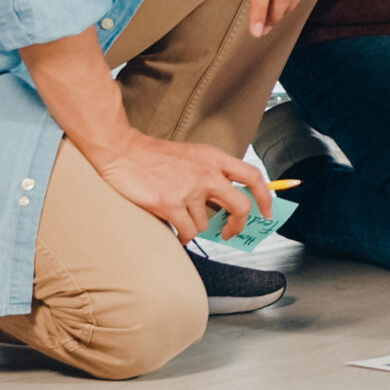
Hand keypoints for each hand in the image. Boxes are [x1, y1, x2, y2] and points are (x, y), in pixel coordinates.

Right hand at [93, 131, 271, 243]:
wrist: (123, 152)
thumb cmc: (155, 156)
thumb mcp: (192, 156)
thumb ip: (211, 175)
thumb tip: (225, 205)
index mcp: (214, 158)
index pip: (252, 176)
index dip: (265, 197)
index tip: (267, 212)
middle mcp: (207, 173)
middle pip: (240, 206)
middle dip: (238, 225)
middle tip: (230, 232)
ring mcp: (189, 190)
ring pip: (205, 224)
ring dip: (194, 225)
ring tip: (177, 215)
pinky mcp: (170, 204)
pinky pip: (187, 232)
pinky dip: (183, 237)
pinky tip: (175, 231)